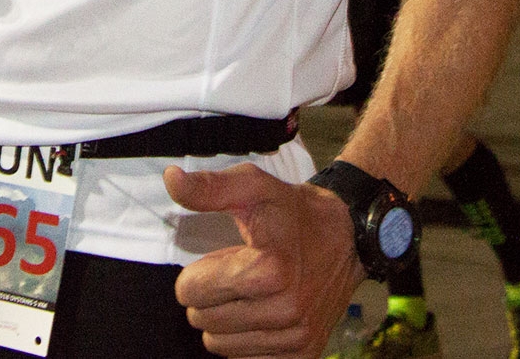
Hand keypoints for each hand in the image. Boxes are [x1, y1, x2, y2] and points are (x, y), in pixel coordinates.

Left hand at [166, 163, 363, 358]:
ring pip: (220, 345)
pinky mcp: (303, 356)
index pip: (191, 292)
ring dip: (225, 320)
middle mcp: (286, 310)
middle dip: (209, 297)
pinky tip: (261, 315)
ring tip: (250, 294)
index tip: (222, 260)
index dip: (198, 273)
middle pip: (203, 321)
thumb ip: (209, 188)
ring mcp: (296, 337)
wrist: (348, 239)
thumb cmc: (294, 212)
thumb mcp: (254, 187)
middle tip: (236, 276)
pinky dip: (244, 341)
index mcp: (269, 271)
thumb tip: (171, 178)